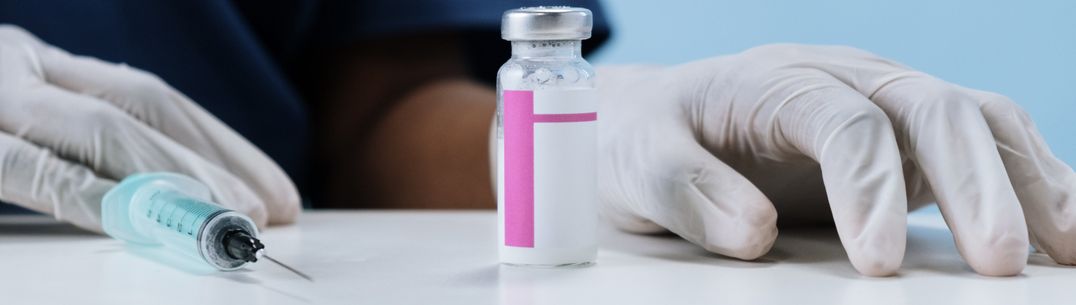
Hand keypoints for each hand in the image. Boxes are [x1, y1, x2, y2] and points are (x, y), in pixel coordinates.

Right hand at [0, 25, 299, 231]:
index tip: (276, 189)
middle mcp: (23, 69)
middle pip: (140, 106)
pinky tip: (138, 218)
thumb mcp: (25, 123)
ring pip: (98, 128)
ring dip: (170, 177)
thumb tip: (179, 194)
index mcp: (43, 66)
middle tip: (261, 210)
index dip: (222, 144)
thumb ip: (87, 148)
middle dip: (211, 162)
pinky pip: (29, 166)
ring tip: (223, 217)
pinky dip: (90, 193)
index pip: (151, 98)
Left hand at [597, 44, 1075, 275]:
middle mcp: (841, 80)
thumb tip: (754, 234)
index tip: (879, 264)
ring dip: (1028, 181)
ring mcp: (881, 106)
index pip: (846, 120)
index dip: (870, 188)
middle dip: (976, 185)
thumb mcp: (636, 159)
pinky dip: (1029, 182)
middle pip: (930, 108)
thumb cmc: (646, 138)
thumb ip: (685, 189)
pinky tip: (1061, 235)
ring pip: (976, 120)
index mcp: (775, 79)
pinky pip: (981, 149)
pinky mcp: (903, 145)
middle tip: (999, 265)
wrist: (653, 121)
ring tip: (1064, 255)